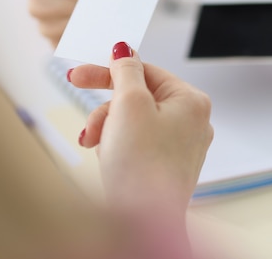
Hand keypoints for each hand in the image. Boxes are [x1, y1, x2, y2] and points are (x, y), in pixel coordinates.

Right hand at [68, 42, 212, 216]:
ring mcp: (182, 145)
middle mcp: (192, 121)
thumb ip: (126, 70)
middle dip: (107, 111)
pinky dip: (119, 146)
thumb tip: (125, 49)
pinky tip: (109, 160)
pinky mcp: (168, 165)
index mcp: (191, 101)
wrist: (144, 221)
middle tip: (89, 127)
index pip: (144, 71)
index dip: (108, 72)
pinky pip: (138, 143)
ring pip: (134, 121)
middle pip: (137, 98)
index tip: (79, 75)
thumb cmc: (142, 165)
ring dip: (109, 130)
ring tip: (97, 148)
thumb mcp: (129, 104)